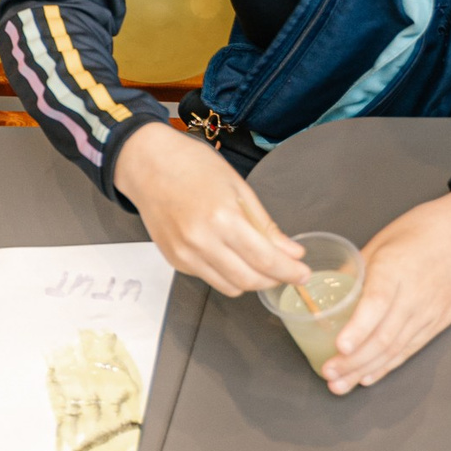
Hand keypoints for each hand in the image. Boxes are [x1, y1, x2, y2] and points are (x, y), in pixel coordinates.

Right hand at [114, 121, 310, 296]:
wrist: (147, 164)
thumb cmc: (192, 166)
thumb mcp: (238, 187)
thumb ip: (265, 225)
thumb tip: (291, 252)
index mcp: (222, 218)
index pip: (265, 260)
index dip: (290, 272)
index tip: (304, 274)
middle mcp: (201, 241)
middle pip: (249, 280)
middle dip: (274, 280)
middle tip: (286, 271)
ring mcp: (184, 253)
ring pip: (230, 286)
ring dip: (250, 280)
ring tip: (258, 263)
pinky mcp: (173, 259)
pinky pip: (209, 277)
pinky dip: (225, 272)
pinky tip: (227, 253)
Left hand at [319, 190, 450, 392]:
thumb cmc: (425, 229)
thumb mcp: (383, 240)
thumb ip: (357, 268)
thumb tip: (331, 289)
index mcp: (396, 269)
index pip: (377, 303)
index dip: (359, 328)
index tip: (340, 346)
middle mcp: (415, 296)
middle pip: (384, 335)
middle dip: (354, 360)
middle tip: (329, 374)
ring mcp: (430, 312)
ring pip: (396, 348)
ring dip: (366, 369)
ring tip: (341, 385)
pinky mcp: (439, 322)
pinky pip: (411, 348)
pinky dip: (388, 365)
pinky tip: (369, 376)